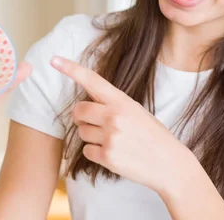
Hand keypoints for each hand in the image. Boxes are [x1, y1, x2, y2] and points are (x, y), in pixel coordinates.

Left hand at [51, 56, 194, 193]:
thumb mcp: (137, 112)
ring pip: (81, 132)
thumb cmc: (153, 135)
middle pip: (78, 110)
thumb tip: (88, 102)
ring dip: (91, 136)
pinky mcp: (107, 156)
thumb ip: (114, 105)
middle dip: (81, 116)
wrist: (169, 163)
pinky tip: (113, 153)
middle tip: (94, 122)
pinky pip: (86, 151)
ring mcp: (110, 137)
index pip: (93, 81)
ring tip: (113, 140)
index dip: (71, 69)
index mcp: (123, 101)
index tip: (54, 60)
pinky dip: (95, 153)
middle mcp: (114, 116)